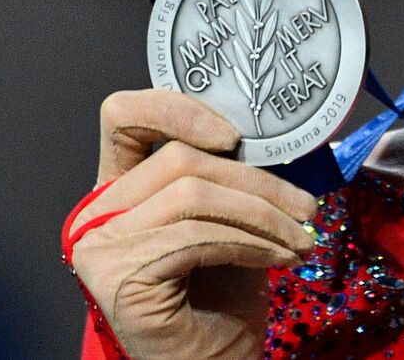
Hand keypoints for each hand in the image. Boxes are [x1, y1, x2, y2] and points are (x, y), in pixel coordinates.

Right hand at [69, 89, 318, 359]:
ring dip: (263, 214)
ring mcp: (101, 246)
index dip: (177, 109)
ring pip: (191, 193)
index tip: (235, 135)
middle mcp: (98, 212)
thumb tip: (277, 134)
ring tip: (301, 238)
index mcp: (121, 186)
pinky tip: (279, 259)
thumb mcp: (231, 217)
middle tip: (306, 208)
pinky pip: (194, 235)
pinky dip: (250, 243)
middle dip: (257, 180)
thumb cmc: (224, 294)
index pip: (125, 117)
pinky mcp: (118, 277)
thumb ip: (229, 173)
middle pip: (178, 158)